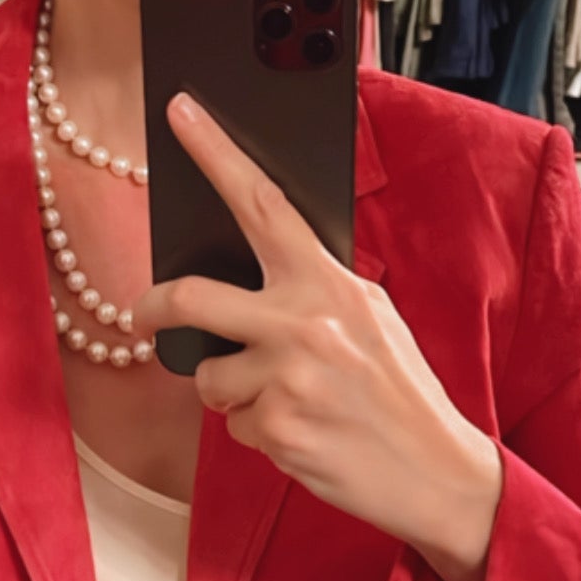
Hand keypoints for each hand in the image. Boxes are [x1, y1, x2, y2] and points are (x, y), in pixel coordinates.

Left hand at [129, 93, 502, 580]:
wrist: (436, 470)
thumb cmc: (399, 392)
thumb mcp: (372, 320)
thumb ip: (315, 293)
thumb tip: (252, 280)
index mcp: (329, 284)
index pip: (262, 204)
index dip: (216, 154)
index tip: (180, 111)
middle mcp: (304, 322)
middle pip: (190, 298)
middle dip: (152, 309)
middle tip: (143, 317)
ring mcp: (286, 377)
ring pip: (209, 378)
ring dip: (232, 395)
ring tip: (289, 402)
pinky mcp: (276, 428)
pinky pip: (233, 426)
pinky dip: (258, 434)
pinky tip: (303, 434)